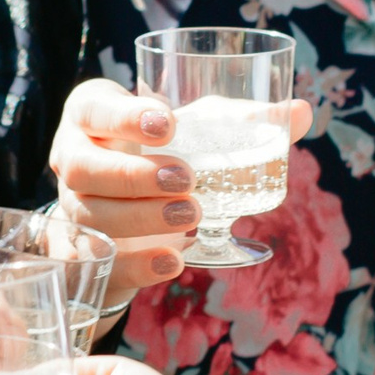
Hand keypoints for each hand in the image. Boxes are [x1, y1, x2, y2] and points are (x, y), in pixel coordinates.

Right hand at [49, 79, 312, 301]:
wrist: (121, 203)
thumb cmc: (158, 151)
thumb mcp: (189, 127)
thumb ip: (241, 121)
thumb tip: (303, 113)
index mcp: (89, 116)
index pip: (93, 110)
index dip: (124, 117)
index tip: (169, 124)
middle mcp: (71, 159)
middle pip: (83, 167)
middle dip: (134, 175)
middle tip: (187, 180)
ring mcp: (72, 208)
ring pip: (90, 215)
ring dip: (140, 218)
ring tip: (191, 219)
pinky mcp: (82, 252)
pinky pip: (98, 262)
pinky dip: (137, 264)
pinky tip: (173, 260)